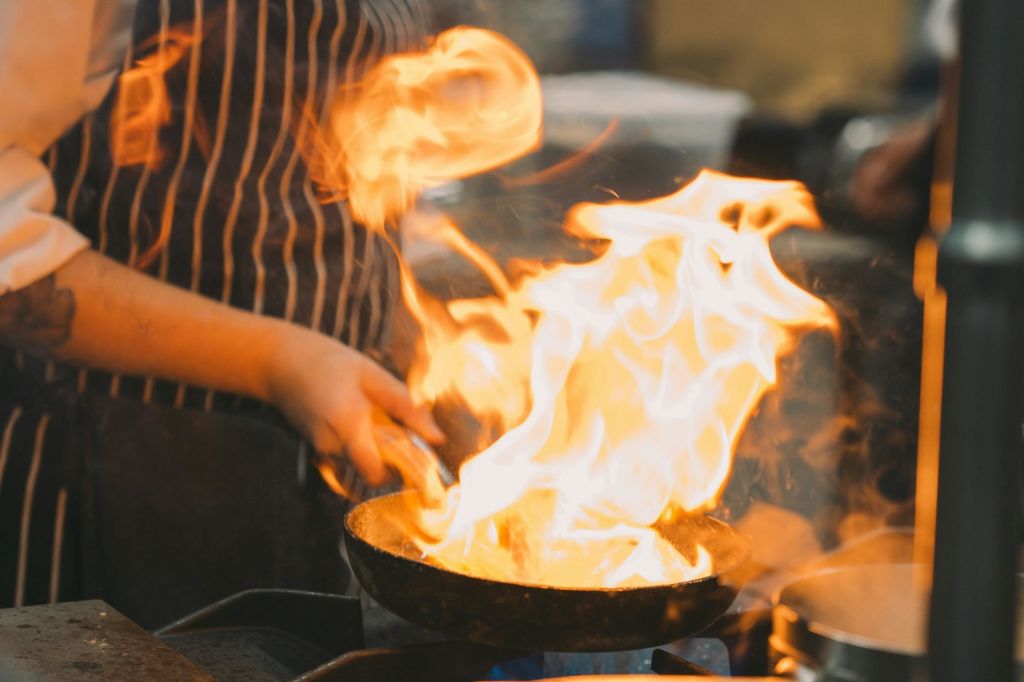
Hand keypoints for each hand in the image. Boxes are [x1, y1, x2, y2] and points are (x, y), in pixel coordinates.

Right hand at [264, 324, 443, 485]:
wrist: (279, 363)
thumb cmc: (329, 362)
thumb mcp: (372, 374)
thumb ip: (404, 405)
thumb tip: (437, 437)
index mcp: (348, 422)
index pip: (375, 472)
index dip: (400, 473)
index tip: (417, 458)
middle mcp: (331, 444)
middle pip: (373, 471)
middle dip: (392, 458)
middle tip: (399, 429)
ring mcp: (320, 451)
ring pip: (361, 466)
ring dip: (376, 451)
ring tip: (375, 419)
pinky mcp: (316, 451)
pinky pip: (347, 461)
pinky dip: (360, 449)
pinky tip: (359, 423)